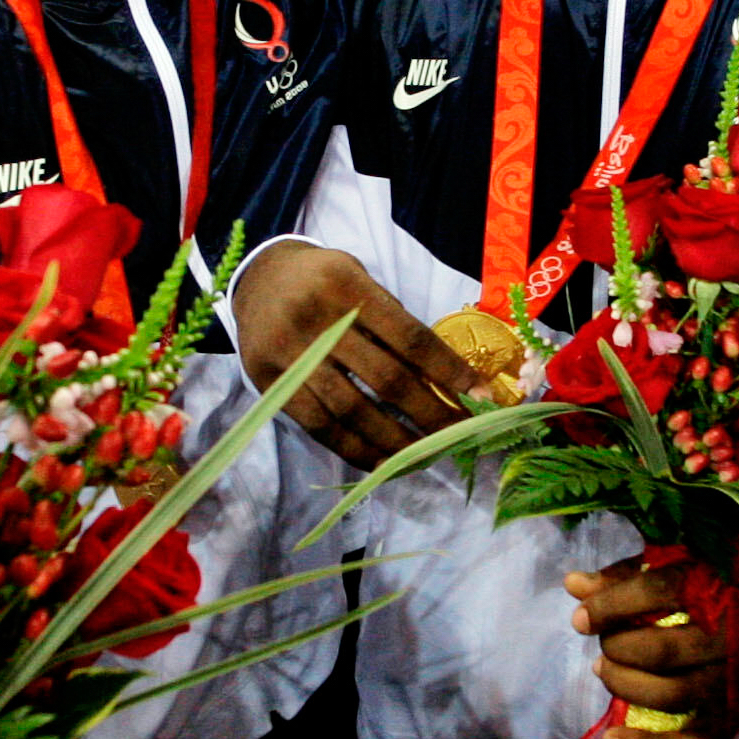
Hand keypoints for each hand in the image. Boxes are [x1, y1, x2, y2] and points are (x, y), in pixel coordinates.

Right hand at [230, 240, 478, 468]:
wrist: (258, 277)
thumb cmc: (323, 279)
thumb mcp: (360, 278)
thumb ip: (392, 321)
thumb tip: (445, 377)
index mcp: (348, 286)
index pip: (410, 337)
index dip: (449, 370)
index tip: (480, 396)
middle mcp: (317, 319)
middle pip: (385, 379)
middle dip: (430, 413)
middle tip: (459, 437)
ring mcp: (290, 354)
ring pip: (351, 410)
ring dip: (394, 440)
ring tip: (425, 456)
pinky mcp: (269, 381)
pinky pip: (317, 425)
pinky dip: (352, 448)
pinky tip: (381, 461)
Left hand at [570, 557, 729, 738]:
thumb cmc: (728, 582)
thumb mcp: (683, 563)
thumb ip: (629, 575)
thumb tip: (573, 585)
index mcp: (719, 588)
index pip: (656, 594)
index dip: (608, 607)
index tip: (581, 619)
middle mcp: (730, 638)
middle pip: (659, 650)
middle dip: (617, 649)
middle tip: (606, 645)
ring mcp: (735, 683)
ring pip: (671, 697)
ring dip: (626, 687)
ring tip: (606, 672)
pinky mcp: (738, 717)